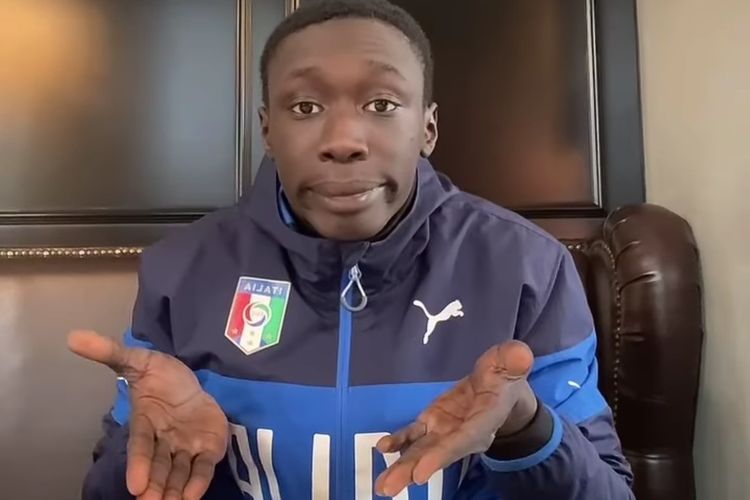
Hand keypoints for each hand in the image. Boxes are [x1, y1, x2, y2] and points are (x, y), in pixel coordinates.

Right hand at [68, 330, 228, 499]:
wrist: (192, 379)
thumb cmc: (162, 375)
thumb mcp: (138, 360)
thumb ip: (110, 353)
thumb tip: (74, 337)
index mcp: (146, 423)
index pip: (140, 446)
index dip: (137, 465)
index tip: (134, 487)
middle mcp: (164, 441)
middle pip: (157, 468)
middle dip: (155, 487)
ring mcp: (186, 446)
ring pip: (178, 473)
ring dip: (174, 491)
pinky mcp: (208, 447)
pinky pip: (203, 467)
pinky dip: (199, 482)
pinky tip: (194, 495)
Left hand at [375, 340, 536, 496]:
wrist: (499, 389)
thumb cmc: (505, 376)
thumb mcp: (510, 362)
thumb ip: (512, 360)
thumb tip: (521, 354)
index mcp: (485, 420)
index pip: (462, 440)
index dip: (442, 455)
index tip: (421, 474)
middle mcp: (463, 433)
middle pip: (437, 454)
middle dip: (413, 470)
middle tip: (390, 488)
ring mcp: (445, 431)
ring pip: (421, 451)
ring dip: (401, 467)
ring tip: (382, 486)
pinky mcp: (432, 423)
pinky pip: (414, 435)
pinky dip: (399, 441)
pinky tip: (384, 448)